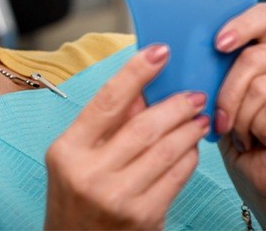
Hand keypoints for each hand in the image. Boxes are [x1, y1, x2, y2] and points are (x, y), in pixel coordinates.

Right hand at [44, 45, 208, 229]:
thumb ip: (105, 123)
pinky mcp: (144, 217)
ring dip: (188, 129)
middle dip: (175, 105)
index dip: (135, 72)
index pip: (107, 101)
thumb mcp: (75, 155)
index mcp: (67, 150)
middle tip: (193, 94)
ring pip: (166, 150)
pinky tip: (191, 146)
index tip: (159, 51)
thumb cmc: (74, 196)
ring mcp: (118, 197)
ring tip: (198, 117)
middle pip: (144, 126)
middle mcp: (90, 173)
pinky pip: (177, 177)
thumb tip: (142, 89)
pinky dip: (189, 156)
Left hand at [214, 3, 265, 229]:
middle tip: (222, 120)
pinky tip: (262, 141)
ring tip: (244, 134)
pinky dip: (257, 129)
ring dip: (241, 118)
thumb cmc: (239, 138)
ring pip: (260, 86)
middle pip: (253, 57)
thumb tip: (177, 49)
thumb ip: (213, 68)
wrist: (264, 182)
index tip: (218, 44)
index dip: (242, 24)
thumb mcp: (221, 96)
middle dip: (227, 93)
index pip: (265, 16)